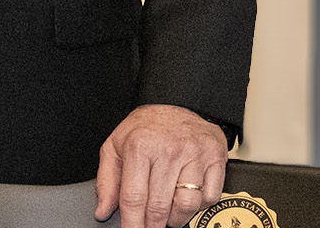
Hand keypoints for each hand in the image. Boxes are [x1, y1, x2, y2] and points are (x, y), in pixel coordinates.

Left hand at [95, 103, 227, 227]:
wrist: (178, 103)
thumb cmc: (146, 127)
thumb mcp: (115, 146)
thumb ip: (107, 180)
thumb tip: (103, 210)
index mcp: (141, 146)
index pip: (134, 198)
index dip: (132, 223)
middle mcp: (169, 149)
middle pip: (159, 206)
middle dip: (153, 226)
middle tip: (150, 227)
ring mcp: (195, 153)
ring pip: (187, 205)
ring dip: (176, 218)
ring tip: (168, 213)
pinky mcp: (216, 157)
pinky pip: (209, 196)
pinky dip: (198, 205)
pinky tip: (187, 196)